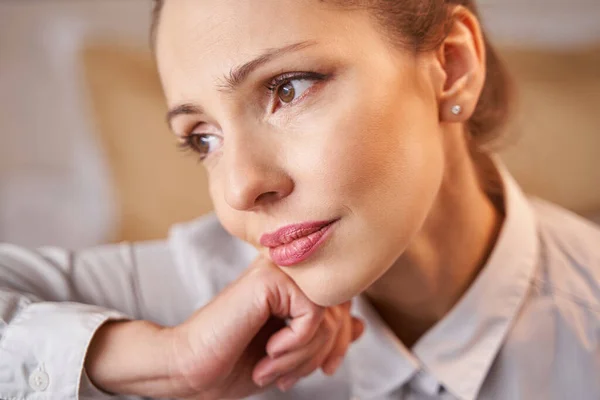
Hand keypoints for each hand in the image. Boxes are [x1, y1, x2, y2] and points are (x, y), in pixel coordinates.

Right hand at [167, 256, 363, 398]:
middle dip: (328, 351)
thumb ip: (323, 334)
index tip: (326, 368)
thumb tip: (360, 324)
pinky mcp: (270, 279)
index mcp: (292, 284)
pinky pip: (312, 315)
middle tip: (295, 376)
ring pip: (329, 314)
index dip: (343, 339)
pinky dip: (296, 346)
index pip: (344, 302)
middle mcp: (287, 270)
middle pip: (342, 307)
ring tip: (275, 371)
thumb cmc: (234, 360)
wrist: (191, 367)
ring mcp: (278, 270)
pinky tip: (269, 354)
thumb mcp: (292, 351)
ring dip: (305, 355)